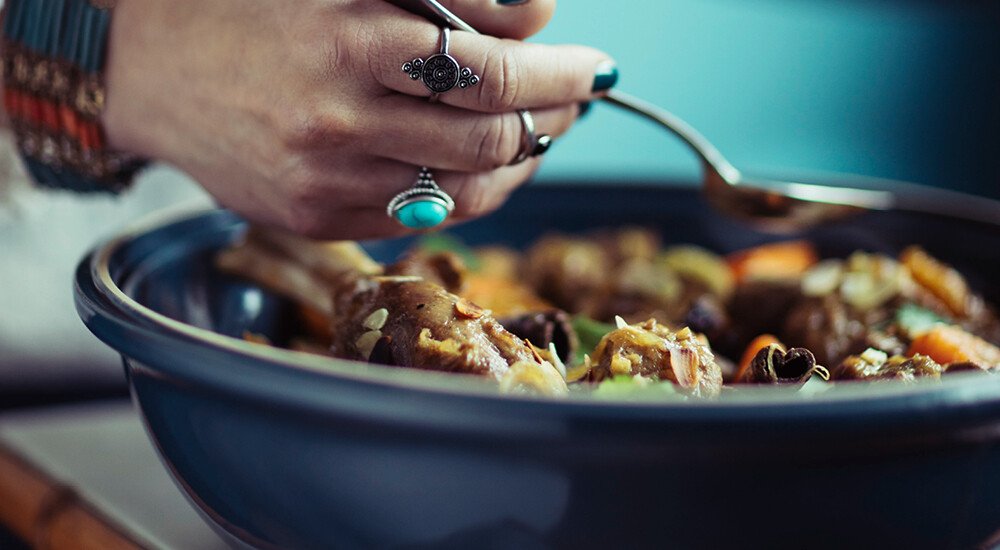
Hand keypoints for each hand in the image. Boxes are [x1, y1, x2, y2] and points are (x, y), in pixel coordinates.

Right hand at [101, 0, 615, 238]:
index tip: (597, 67)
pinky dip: (472, 193)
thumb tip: (539, 14)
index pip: (490, 76)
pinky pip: (423, 218)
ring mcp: (326, 182)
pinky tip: (484, 166)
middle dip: (553, 120)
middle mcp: (340, 122)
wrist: (147, 67)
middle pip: (489, 141)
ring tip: (539, 133)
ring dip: (522, 164)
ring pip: (467, 193)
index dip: (559, 75)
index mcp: (350, 42)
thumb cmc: (247, 3)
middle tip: (575, 98)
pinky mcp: (315, 218)